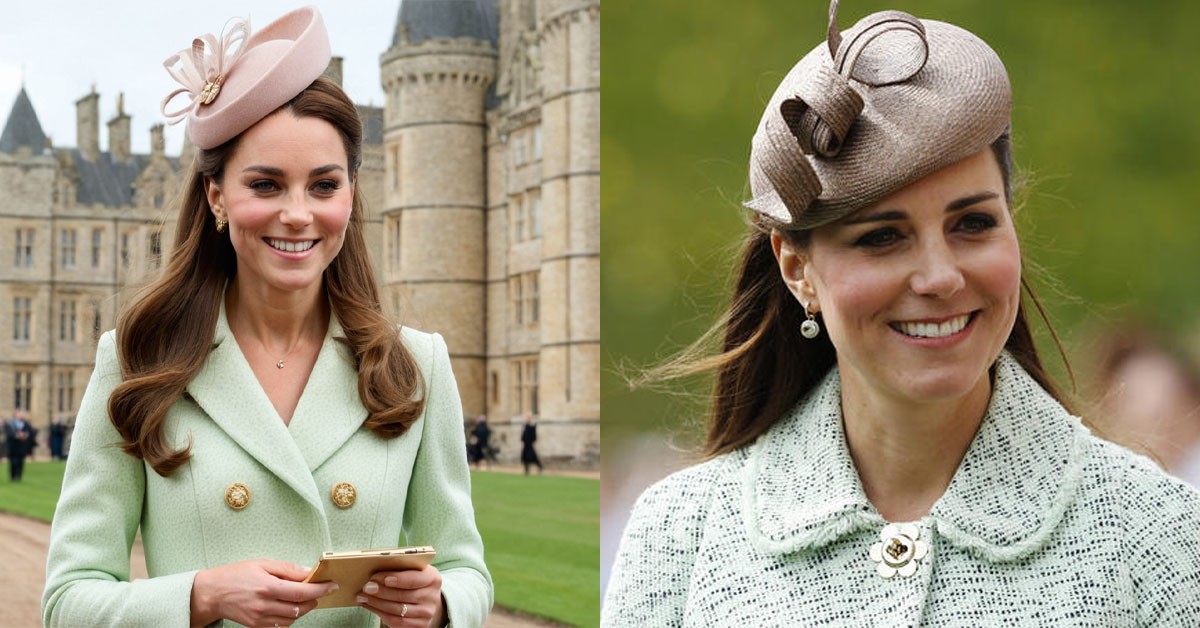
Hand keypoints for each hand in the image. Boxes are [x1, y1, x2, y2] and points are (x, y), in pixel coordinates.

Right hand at [190, 559, 338, 626]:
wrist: (211, 593)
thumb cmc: (235, 575)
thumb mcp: (262, 564)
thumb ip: (287, 569)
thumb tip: (308, 572)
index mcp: (268, 586)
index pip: (302, 591)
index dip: (320, 589)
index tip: (332, 585)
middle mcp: (265, 605)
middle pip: (300, 608)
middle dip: (314, 599)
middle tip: (318, 590)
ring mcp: (260, 618)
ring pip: (292, 619)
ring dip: (303, 609)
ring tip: (301, 597)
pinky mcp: (257, 626)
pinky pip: (281, 625)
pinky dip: (289, 617)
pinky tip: (288, 606)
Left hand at [355, 565, 444, 626]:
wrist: (428, 601)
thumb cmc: (416, 581)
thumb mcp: (415, 571)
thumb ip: (401, 570)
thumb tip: (376, 572)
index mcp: (432, 578)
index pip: (413, 579)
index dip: (395, 579)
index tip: (377, 577)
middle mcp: (432, 597)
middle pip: (402, 595)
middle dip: (381, 591)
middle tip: (366, 587)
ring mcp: (426, 613)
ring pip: (397, 610)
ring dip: (376, 603)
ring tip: (363, 597)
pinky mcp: (420, 625)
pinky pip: (396, 622)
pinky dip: (380, 613)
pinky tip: (370, 606)